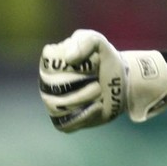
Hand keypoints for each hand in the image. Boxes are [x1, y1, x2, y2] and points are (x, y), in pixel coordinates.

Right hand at [39, 29, 166, 132]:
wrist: (119, 80)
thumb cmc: (103, 59)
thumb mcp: (98, 42)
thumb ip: (86, 41)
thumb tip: (69, 58)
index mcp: (49, 63)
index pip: (49, 66)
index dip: (74, 65)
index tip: (91, 61)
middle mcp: (47, 85)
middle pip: (54, 88)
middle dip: (82, 82)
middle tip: (97, 77)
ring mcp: (54, 105)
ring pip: (60, 108)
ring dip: (86, 97)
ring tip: (98, 90)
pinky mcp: (65, 122)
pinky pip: (67, 124)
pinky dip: (86, 116)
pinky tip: (97, 106)